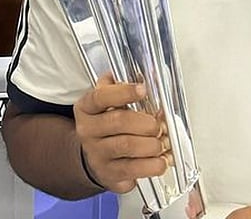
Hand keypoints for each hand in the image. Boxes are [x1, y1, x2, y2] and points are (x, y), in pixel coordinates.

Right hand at [74, 74, 167, 193]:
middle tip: (160, 125)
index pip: (101, 97)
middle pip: (119, 121)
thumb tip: (149, 75)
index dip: (123, 92)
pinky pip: (134, 170)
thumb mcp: (108, 103)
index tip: (143, 89)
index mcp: (86, 108)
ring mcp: (97, 154)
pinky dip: (153, 165)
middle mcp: (88, 131)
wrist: (94, 158)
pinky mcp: (109, 174)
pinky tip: (161, 159)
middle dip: (147, 122)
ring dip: (153, 144)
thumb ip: (123, 87)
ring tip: (163, 142)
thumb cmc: (107, 126)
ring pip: (128, 146)